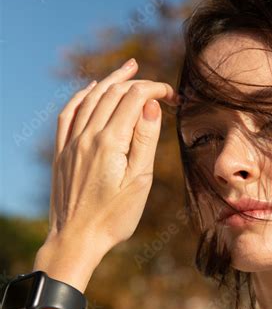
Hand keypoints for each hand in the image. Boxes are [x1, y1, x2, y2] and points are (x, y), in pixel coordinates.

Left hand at [44, 58, 178, 258]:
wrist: (77, 239)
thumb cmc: (114, 217)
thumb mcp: (139, 182)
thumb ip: (145, 140)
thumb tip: (150, 105)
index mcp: (110, 142)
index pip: (134, 99)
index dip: (155, 90)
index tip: (172, 96)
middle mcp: (87, 136)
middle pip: (112, 94)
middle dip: (137, 83)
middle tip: (157, 84)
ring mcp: (71, 143)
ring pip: (90, 98)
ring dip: (110, 81)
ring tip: (128, 69)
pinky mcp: (62, 152)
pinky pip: (69, 113)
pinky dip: (82, 96)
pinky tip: (91, 90)